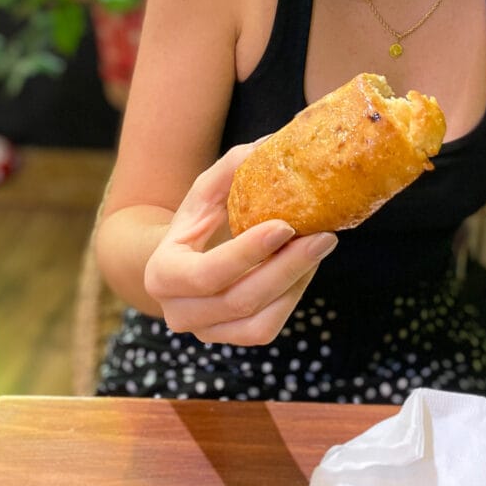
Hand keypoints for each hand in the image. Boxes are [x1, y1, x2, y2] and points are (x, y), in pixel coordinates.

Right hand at [143, 142, 337, 344]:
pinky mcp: (231, 339)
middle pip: (240, 299)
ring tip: (320, 247)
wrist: (182, 260)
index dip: (248, 253)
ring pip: (259, 322)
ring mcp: (205, 332)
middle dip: (287, 267)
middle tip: (323, 235)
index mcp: (162, 274)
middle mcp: (179, 312)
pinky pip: (267, 329)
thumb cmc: (196, 220)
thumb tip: (269, 146)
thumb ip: (231, 168)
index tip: (286, 225)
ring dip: (296, 284)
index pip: (207, 273)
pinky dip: (292, 299)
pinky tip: (306, 267)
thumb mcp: (205, 190)